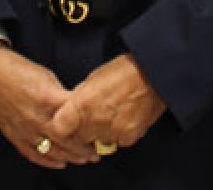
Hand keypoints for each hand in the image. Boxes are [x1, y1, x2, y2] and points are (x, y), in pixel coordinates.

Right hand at [0, 46, 95, 168]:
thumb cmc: (17, 70)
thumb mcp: (47, 76)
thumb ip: (62, 95)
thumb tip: (77, 107)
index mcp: (47, 98)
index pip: (75, 118)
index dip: (90, 126)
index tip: (100, 129)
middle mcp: (37, 117)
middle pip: (67, 140)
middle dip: (85, 149)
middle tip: (98, 153)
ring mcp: (25, 129)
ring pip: (53, 151)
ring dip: (71, 158)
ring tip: (85, 160)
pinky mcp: (14, 136)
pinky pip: (33, 154)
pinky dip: (48, 161)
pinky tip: (60, 163)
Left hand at [50, 53, 166, 152]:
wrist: (152, 73)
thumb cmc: (123, 70)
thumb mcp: (93, 79)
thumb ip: (79, 98)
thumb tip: (72, 108)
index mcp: (82, 103)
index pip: (60, 128)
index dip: (63, 126)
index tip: (68, 122)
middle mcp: (95, 120)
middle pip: (79, 138)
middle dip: (83, 131)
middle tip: (94, 117)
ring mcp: (112, 131)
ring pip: (99, 142)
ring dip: (102, 134)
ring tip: (112, 115)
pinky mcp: (129, 137)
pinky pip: (118, 142)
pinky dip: (119, 134)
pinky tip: (125, 118)